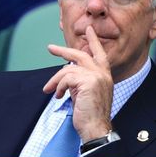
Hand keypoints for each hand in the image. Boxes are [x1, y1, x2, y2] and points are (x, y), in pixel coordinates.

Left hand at [43, 26, 113, 141]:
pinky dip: (59, 87)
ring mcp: (97, 77)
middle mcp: (103, 74)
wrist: (96, 127)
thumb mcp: (86, 93)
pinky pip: (66, 78)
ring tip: (50, 90)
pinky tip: (58, 96)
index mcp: (105, 76)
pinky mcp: (88, 82)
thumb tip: (67, 73)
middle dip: (64, 51)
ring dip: (55, 80)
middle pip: (81, 55)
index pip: (100, 53)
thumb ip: (81, 80)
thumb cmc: (90, 114)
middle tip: (50, 48)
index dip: (94, 41)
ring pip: (68, 69)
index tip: (89, 30)